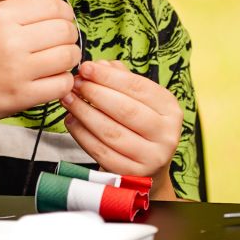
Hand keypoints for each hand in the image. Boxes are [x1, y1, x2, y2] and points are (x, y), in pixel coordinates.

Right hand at [0, 0, 81, 126]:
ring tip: (56, 64)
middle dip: (69, 38)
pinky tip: (51, 80)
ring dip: (69, 60)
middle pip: (66, 31)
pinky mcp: (20, 96)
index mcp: (2, 14)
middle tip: (60, 45)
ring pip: (68, 57)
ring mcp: (17, 69)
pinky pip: (62, 84)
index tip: (61, 24)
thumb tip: (63, 15)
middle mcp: (11, 39)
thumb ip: (23, 15)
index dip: (65, 16)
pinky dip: (63, 82)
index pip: (56, 6)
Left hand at [62, 60, 181, 176]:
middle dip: (95, 93)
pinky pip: (102, 153)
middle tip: (75, 83)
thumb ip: (121, 79)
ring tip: (69, 100)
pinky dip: (83, 135)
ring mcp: (152, 157)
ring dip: (85, 112)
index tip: (86, 67)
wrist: (149, 167)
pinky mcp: (133, 175)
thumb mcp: (139, 100)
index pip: (138, 87)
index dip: (109, 76)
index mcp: (170, 109)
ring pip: (112, 132)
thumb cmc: (140, 125)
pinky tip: (72, 121)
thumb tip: (99, 65)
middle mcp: (166, 134)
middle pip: (126, 110)